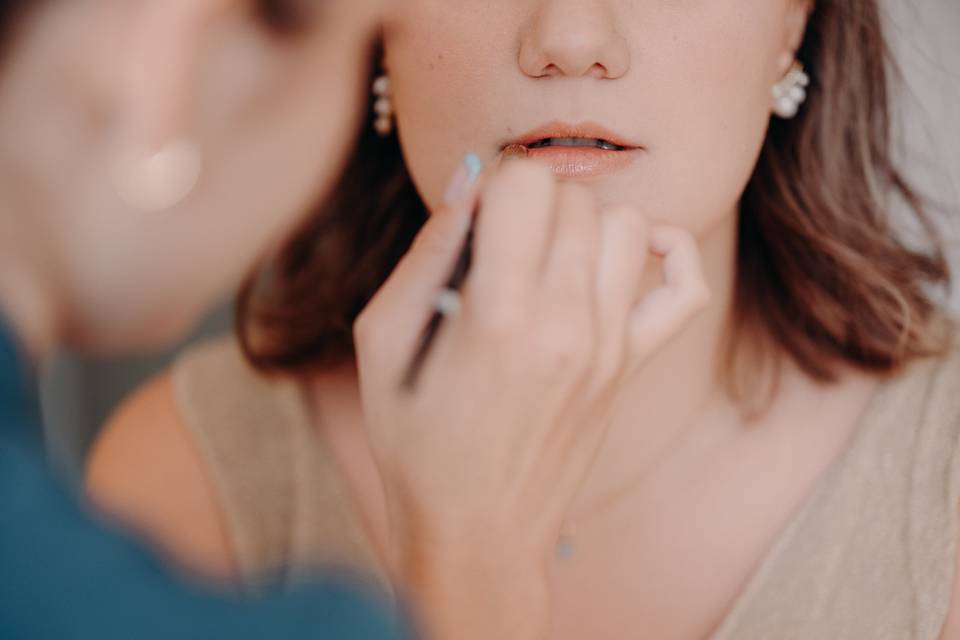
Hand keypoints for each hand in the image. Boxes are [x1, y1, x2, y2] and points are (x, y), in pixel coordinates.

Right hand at [353, 159, 708, 639]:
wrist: (476, 532)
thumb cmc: (415, 444)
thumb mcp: (382, 344)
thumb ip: (425, 254)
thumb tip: (468, 181)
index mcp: (496, 315)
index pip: (524, 184)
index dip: (491, 187)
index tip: (473, 223)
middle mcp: (566, 323)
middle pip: (574, 197)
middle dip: (530, 202)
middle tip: (497, 245)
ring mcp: (610, 346)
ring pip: (626, 224)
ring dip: (582, 222)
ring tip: (544, 256)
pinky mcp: (632, 367)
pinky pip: (686, 288)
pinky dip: (670, 251)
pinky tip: (632, 252)